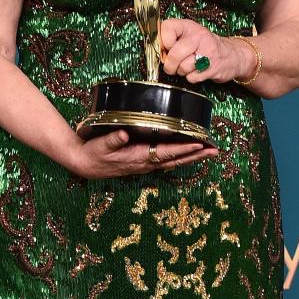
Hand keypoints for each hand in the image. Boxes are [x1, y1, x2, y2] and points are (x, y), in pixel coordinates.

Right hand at [66, 127, 218, 178]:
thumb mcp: (99, 146)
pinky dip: (181, 156)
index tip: (200, 143)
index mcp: (138, 157)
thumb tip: (124, 133)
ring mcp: (145, 164)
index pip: (166, 153)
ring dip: (192, 157)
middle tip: (215, 150)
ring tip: (209, 151)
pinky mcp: (143, 161)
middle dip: (196, 155)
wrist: (83, 164)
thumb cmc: (92, 154)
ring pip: (174, 161)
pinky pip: (167, 160)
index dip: (184, 149)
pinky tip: (189, 152)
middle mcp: (145, 163)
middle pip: (176, 160)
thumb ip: (112, 140)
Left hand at [160, 18, 252, 84]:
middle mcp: (200, 36)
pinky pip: (192, 77)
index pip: (167, 27)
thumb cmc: (205, 46)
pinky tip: (198, 71)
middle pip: (175, 53)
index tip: (167, 48)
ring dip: (182, 71)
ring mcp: (208, 52)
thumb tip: (157, 51)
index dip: (163, 41)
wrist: (233, 55)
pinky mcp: (214, 67)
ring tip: (189, 66)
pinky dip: (192, 78)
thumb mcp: (189, 36)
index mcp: (190, 26)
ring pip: (183, 67)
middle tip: (172, 66)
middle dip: (170, 64)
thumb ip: (172, 40)